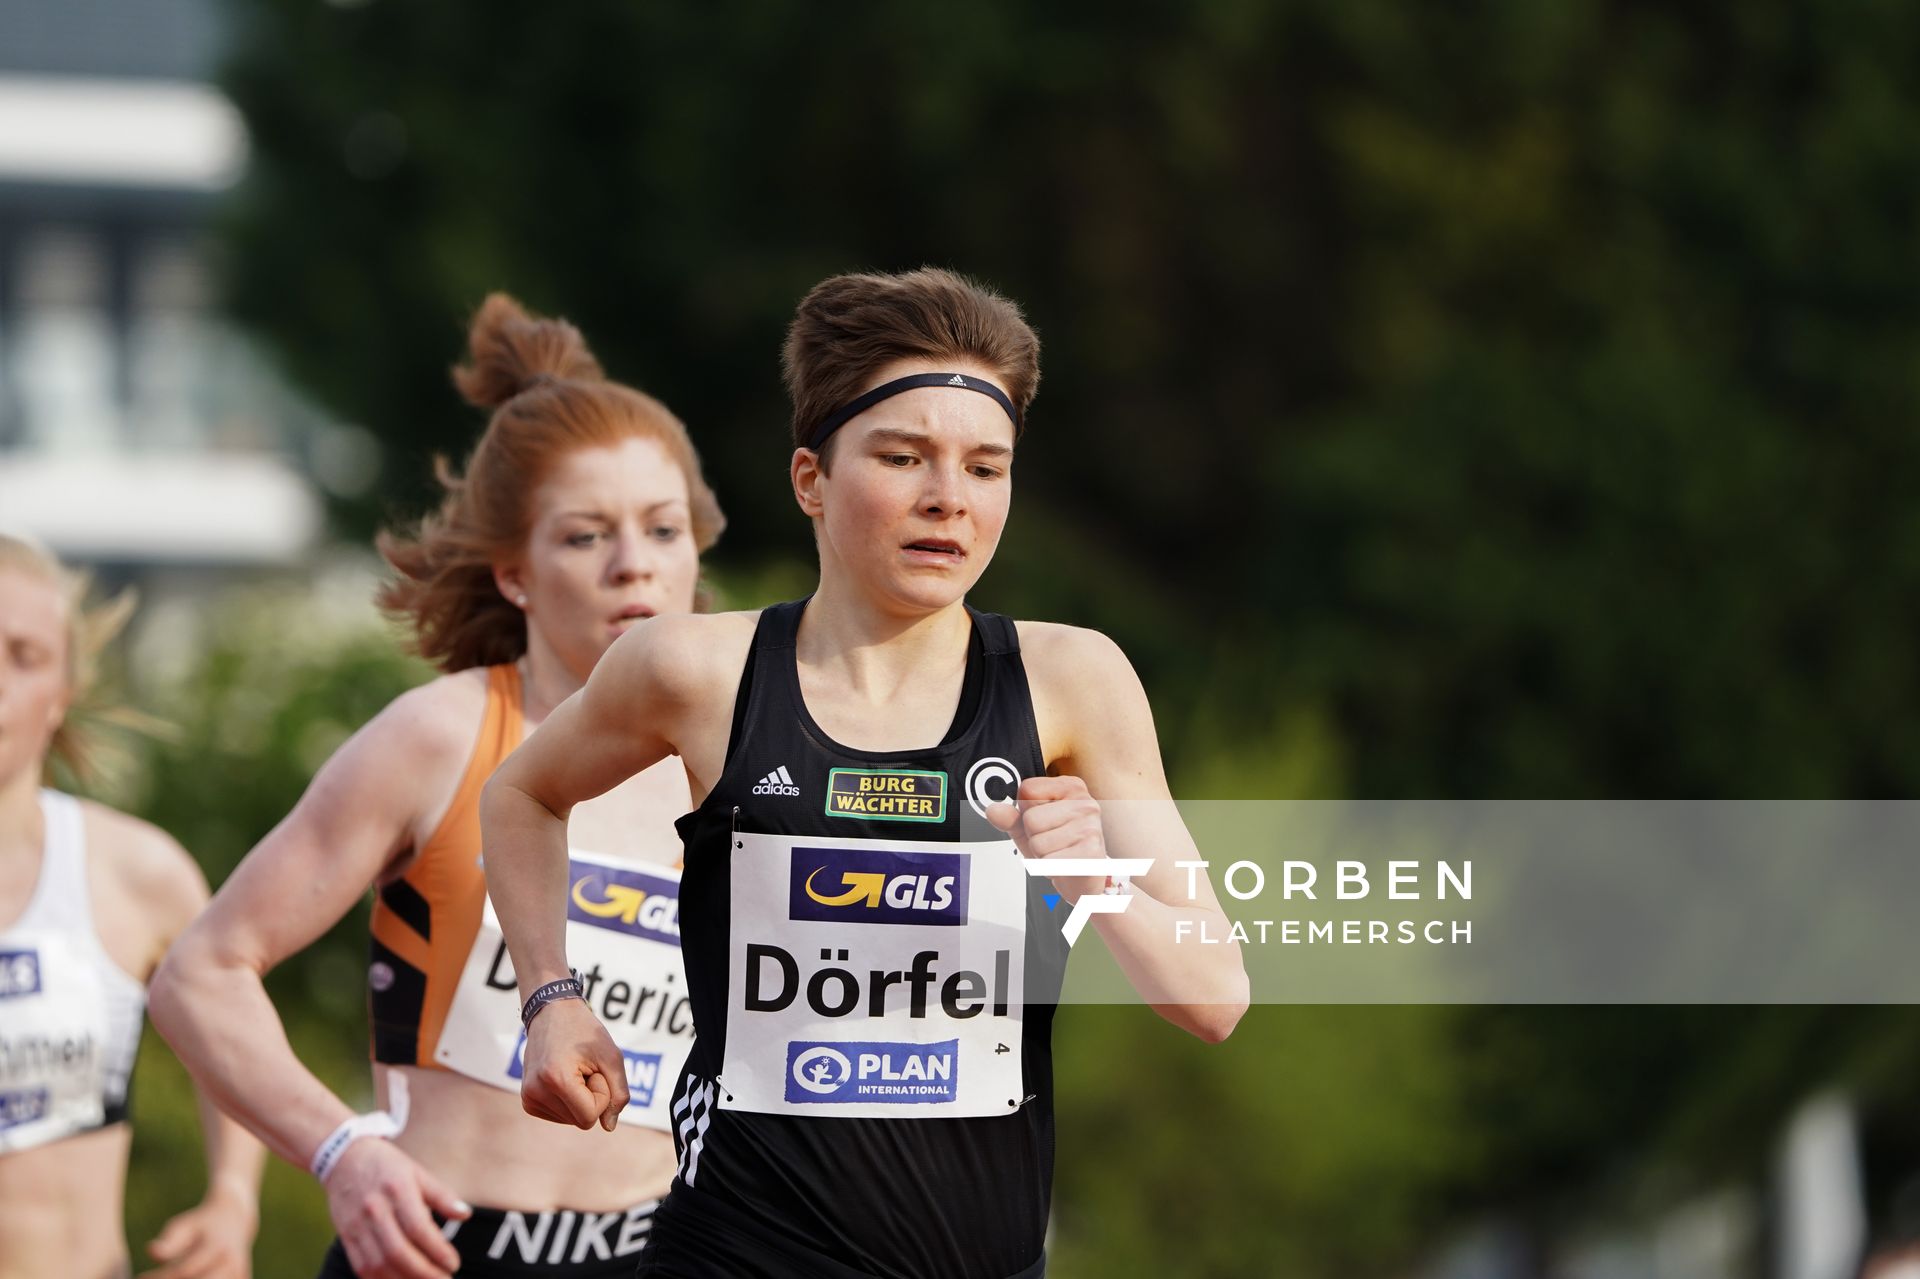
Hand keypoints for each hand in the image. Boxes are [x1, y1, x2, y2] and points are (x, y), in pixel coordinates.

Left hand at [140, 1185, 256, 1278]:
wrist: (234, 1219)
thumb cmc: (201, 1224)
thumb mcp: (184, 1226)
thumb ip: (170, 1241)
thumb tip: (151, 1252)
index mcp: (217, 1246)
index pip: (185, 1271)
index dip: (160, 1277)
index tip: (140, 1276)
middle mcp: (231, 1263)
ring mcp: (239, 1274)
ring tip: (166, 1277)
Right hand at [325, 1137, 471, 1278]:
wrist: (344, 1158)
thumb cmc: (388, 1166)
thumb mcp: (418, 1172)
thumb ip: (442, 1195)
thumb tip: (466, 1215)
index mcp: (397, 1190)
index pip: (418, 1228)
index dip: (437, 1250)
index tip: (454, 1264)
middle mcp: (375, 1209)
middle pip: (398, 1251)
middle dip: (423, 1273)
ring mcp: (356, 1225)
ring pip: (377, 1264)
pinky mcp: (345, 1236)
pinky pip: (360, 1266)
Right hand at [521, 997, 628, 1130]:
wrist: (552, 1012)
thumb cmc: (584, 1031)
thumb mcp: (612, 1056)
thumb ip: (618, 1093)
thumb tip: (609, 1126)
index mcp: (556, 1080)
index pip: (590, 1117)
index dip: (602, 1094)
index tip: (594, 1069)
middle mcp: (535, 1092)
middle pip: (581, 1121)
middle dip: (591, 1097)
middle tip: (583, 1068)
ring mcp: (528, 1097)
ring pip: (571, 1120)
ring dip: (580, 1098)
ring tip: (572, 1069)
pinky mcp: (527, 1100)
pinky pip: (559, 1115)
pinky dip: (568, 1101)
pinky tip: (563, 1077)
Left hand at [986, 775, 1108, 902]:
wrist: (1084, 878)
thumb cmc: (1059, 847)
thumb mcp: (1030, 829)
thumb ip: (1010, 818)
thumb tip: (993, 811)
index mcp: (1071, 787)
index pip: (1027, 789)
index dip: (1027, 811)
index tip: (1045, 821)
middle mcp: (1085, 802)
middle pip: (1031, 819)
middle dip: (1034, 837)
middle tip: (1053, 843)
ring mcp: (1091, 826)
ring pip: (1038, 842)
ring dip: (1042, 855)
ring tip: (1060, 854)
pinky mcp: (1091, 851)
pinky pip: (1050, 861)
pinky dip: (1051, 868)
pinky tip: (1066, 864)